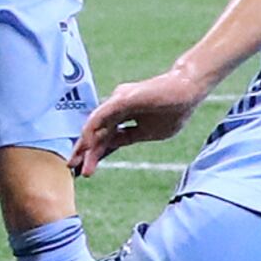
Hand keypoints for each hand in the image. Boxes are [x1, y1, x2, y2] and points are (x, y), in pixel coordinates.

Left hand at [73, 62, 204, 174]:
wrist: (188, 89)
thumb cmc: (174, 109)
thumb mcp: (149, 132)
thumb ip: (130, 137)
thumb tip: (114, 146)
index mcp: (124, 119)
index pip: (105, 139)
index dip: (96, 154)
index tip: (85, 171)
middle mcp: (116, 109)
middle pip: (97, 134)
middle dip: (85, 152)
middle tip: (72, 168)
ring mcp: (117, 103)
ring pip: (95, 126)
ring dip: (86, 145)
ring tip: (77, 163)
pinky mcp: (122, 98)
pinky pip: (102, 116)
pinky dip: (93, 130)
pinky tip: (86, 144)